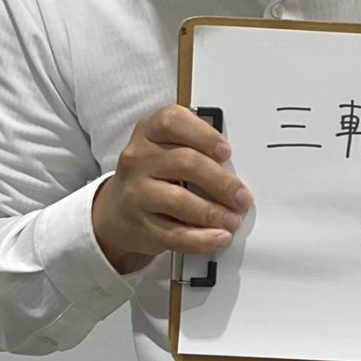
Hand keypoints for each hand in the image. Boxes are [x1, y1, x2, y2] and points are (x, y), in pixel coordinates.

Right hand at [92, 105, 252, 273]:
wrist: (118, 209)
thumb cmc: (154, 171)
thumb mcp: (166, 146)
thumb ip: (195, 145)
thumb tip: (234, 165)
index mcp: (149, 131)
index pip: (173, 122)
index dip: (204, 136)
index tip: (226, 152)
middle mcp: (138, 159)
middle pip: (185, 163)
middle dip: (220, 181)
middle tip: (242, 196)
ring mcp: (136, 192)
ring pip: (179, 201)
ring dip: (213, 212)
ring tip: (233, 220)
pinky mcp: (139, 225)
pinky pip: (174, 234)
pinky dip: (201, 238)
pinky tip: (218, 237)